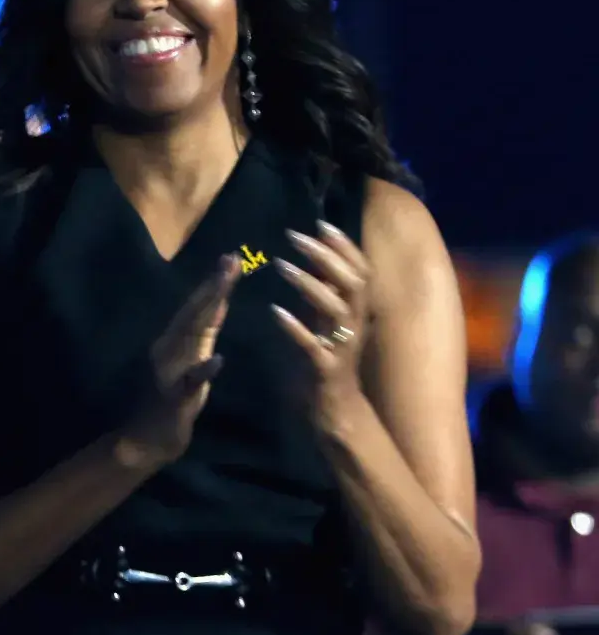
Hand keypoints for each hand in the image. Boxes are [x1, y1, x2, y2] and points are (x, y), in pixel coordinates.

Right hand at [117, 255, 240, 466]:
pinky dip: (202, 371)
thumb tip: (220, 298)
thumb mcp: (192, 359)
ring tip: (224, 295)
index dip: (215, 283)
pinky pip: (189, 383)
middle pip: (194, 315)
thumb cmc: (173, 399)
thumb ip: (203, 332)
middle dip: (214, 288)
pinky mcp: (174, 398)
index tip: (232, 258)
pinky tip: (217, 360)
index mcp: (175, 341)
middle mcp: (169, 350)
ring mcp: (170, 373)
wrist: (147, 439)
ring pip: (190, 340)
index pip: (198, 307)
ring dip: (206, 317)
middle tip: (232, 261)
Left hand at [270, 220, 369, 416]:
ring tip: (281, 265)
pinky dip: (295, 327)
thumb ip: (323, 293)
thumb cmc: (324, 361)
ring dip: (310, 285)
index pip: (359, 271)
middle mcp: (355, 326)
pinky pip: (313, 346)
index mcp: (355, 312)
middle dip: (326, 256)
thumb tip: (316, 258)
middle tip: (295, 236)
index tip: (322, 223)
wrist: (333, 411)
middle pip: (352, 283)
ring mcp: (343, 348)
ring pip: (337, 310)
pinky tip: (275, 311)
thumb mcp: (325, 322)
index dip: (344, 246)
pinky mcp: (326, 370)